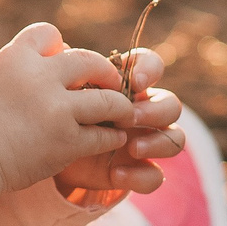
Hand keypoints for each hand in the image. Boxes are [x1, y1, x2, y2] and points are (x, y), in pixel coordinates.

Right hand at [0, 24, 136, 220]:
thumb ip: (22, 64)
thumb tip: (57, 53)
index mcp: (16, 57)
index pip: (50, 34)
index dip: (61, 46)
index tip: (64, 62)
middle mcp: (40, 77)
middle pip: (90, 61)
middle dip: (107, 72)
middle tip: (113, 83)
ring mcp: (56, 109)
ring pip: (108, 100)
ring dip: (120, 107)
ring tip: (124, 114)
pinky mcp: (66, 141)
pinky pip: (103, 135)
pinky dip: (112, 137)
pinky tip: (114, 138)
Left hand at [53, 47, 184, 199]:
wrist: (50, 155)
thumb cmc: (58, 114)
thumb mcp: (61, 95)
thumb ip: (70, 76)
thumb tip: (63, 50)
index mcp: (126, 85)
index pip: (151, 66)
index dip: (150, 70)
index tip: (135, 81)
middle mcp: (143, 111)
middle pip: (172, 105)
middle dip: (155, 111)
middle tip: (130, 117)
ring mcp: (145, 141)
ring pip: (176, 138)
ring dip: (157, 142)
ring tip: (132, 147)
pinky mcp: (139, 171)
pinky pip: (156, 175)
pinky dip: (140, 175)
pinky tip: (115, 173)